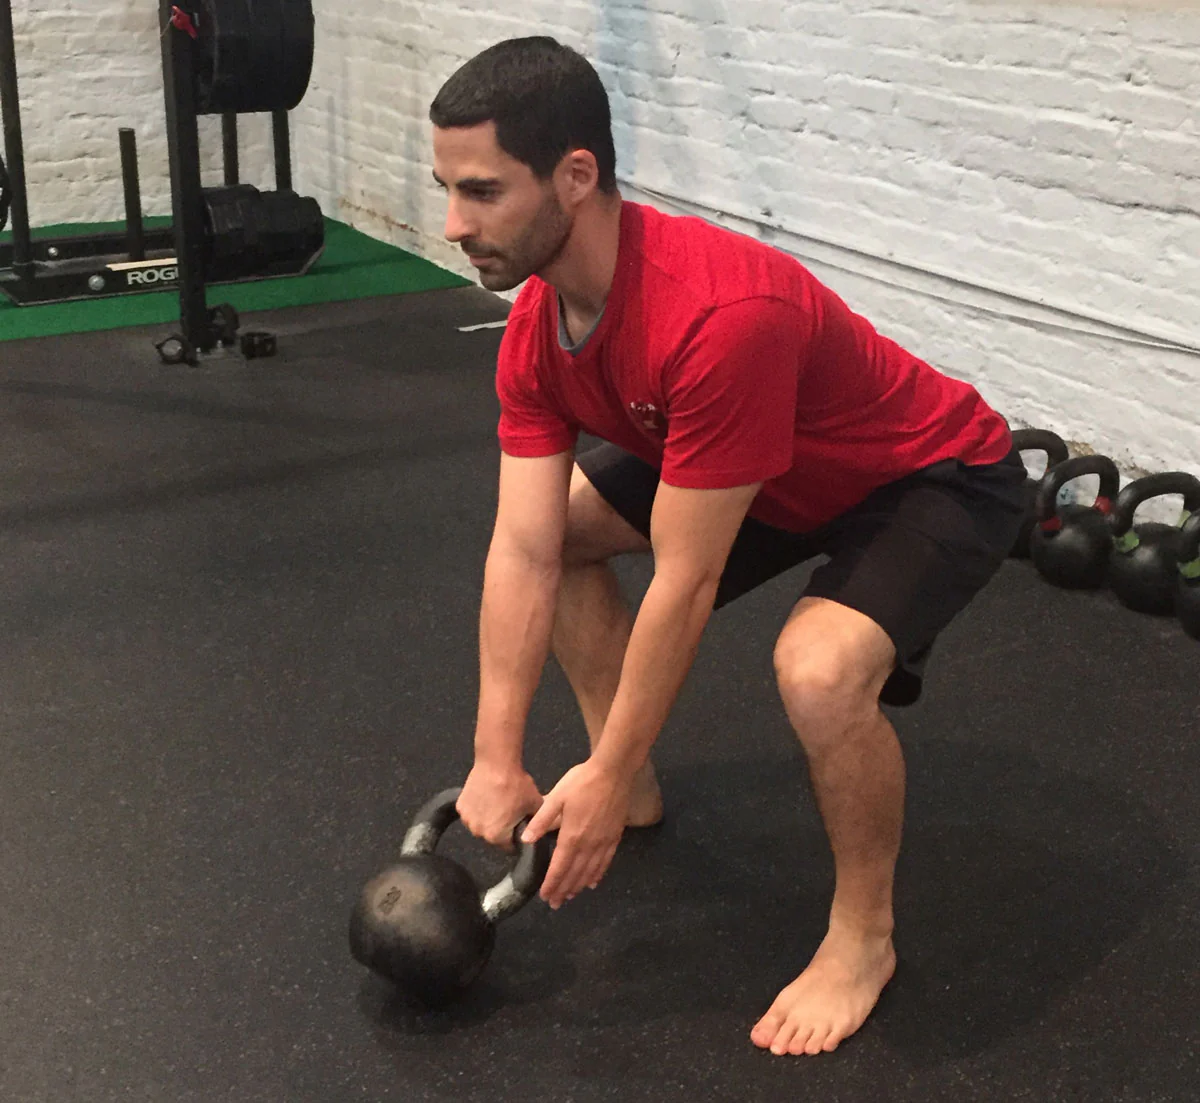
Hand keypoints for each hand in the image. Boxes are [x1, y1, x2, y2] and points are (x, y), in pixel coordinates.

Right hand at [456, 760, 542, 850]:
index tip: (519, 827)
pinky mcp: (460, 806)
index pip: (508, 847)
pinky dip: (477, 808)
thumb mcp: (535, 804)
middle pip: (492, 836)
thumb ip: (537, 822)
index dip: (516, 838)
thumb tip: (537, 830)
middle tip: (509, 811)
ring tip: (497, 802)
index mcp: (496, 836)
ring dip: (487, 819)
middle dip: (500, 828)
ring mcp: (467, 819)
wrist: (497, 762)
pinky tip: (486, 796)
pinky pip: (471, 813)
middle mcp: (478, 832)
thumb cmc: (516, 784)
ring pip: (480, 825)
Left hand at [522, 759, 633, 908]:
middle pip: (575, 873)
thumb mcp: (557, 797)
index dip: (552, 883)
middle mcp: (588, 845)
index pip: (559, 867)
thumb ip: (542, 820)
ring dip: (579, 886)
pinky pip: (606, 862)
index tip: (545, 896)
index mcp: (571, 836)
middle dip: (564, 890)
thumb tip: (526, 840)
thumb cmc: (582, 782)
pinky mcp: (614, 837)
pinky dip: (598, 874)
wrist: (613, 772)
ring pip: (590, 871)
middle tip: (555, 903)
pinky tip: (593, 882)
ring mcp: (603, 842)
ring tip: (570, 896)